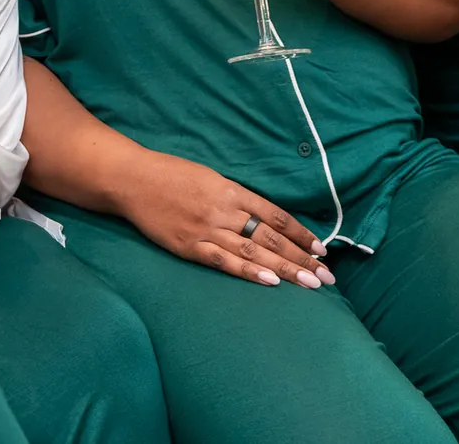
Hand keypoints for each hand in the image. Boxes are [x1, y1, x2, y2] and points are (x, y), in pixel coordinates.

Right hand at [117, 148, 335, 289]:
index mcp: (230, 190)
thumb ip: (235, 197)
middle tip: (327, 276)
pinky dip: (248, 273)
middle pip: (270, 238)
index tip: (321, 249)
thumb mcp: (209, 176)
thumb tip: (265, 220)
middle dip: (301, 257)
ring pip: (253, 253)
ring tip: (310, 283)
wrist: (131, 180)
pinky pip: (223, 262)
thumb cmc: (170, 174)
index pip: (275, 215)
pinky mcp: (187, 246)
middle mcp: (222, 210)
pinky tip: (270, 282)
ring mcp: (205, 229)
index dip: (301, 233)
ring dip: (285, 269)